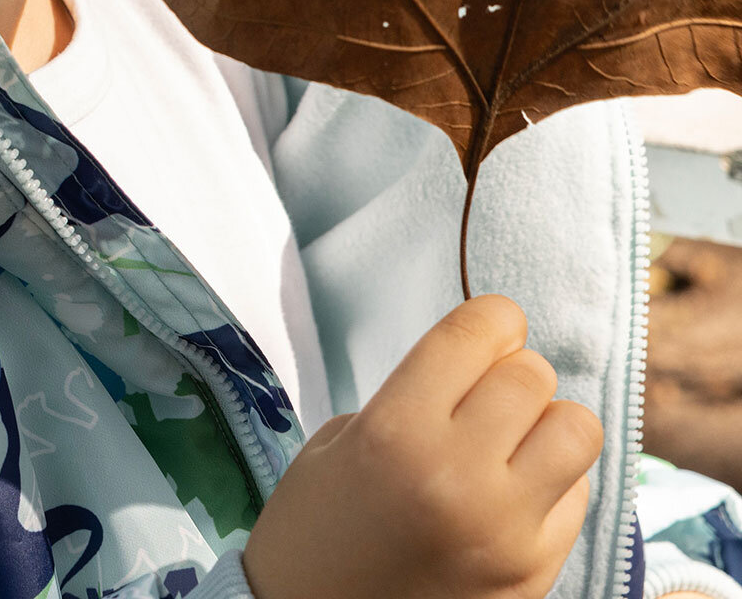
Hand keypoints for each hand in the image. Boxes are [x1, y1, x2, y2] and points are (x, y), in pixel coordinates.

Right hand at [242, 294, 602, 598]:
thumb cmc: (313, 527)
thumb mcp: (342, 441)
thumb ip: (414, 398)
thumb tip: (486, 367)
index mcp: (396, 431)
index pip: (477, 335)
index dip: (490, 318)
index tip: (486, 327)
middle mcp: (459, 477)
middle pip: (532, 376)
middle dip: (511, 370)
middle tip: (485, 390)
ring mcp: (506, 533)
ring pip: (577, 430)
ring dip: (547, 422)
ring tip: (512, 439)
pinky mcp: (535, 576)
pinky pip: (578, 495)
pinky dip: (554, 480)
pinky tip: (512, 492)